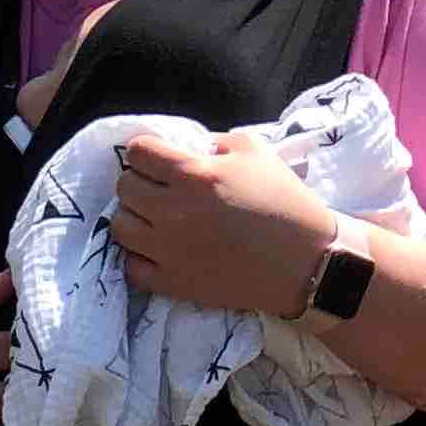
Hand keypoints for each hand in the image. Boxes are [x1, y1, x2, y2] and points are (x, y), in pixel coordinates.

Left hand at [111, 127, 334, 319]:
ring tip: (154, 219)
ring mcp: (170, 251)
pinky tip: (157, 250)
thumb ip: (214, 141)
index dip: (145, 150)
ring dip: (134, 217)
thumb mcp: (255, 150)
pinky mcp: (174, 283)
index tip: (157, 158)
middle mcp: (174, 212)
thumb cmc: (284, 200)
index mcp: (194, 174)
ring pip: (120, 226)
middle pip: (124, 188)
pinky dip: (139, 256)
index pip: (138, 152)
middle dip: (139, 181)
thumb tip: (186, 147)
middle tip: (158, 188)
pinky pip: (131, 267)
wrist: (305, 261)